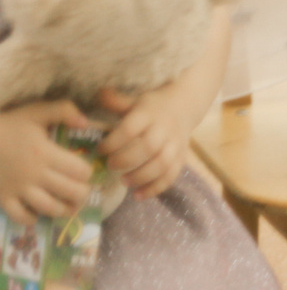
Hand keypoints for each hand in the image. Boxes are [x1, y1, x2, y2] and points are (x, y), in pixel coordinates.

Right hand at [0, 100, 97, 225]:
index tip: (85, 172)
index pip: (80, 171)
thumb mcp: (35, 111)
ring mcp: (18, 189)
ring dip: (63, 210)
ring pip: (49, 207)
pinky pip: (20, 216)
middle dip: (82, 193)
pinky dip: (32, 218)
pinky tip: (37, 214)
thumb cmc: (7, 126)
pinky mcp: (3, 198)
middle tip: (82, 191)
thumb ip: (63, 110)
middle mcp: (35, 174)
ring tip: (69, 206)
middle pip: (70, 192)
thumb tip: (86, 123)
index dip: (87, 173)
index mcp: (46, 153)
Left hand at [96, 79, 201, 201]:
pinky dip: (156, 188)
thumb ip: (117, 101)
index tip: (100, 149)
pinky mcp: (181, 157)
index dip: (114, 141)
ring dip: (142, 176)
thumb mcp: (135, 99)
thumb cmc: (152, 105)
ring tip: (124, 182)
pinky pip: (172, 175)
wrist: (185, 106)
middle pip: (149, 147)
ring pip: (162, 163)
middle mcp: (164, 129)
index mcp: (149, 114)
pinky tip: (139, 196)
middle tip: (110, 166)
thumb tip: (98, 93)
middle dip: (127, 160)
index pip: (131, 128)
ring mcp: (176, 144)